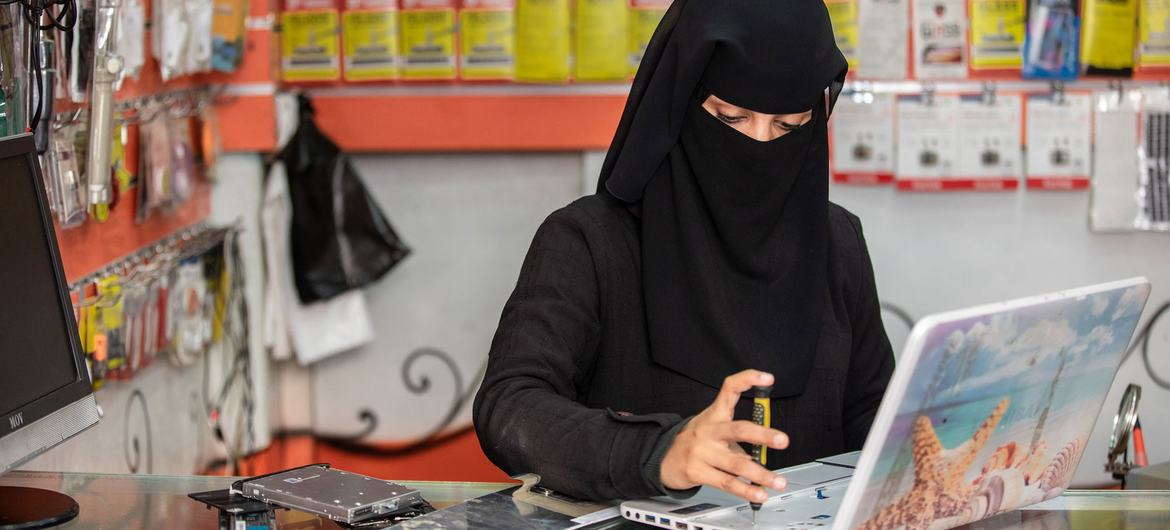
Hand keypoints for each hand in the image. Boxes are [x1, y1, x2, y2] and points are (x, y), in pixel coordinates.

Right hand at [659, 370, 788, 502]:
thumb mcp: (711, 426)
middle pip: (738, 429)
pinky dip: (746, 489)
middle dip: (762, 435)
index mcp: (715, 414)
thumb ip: (738, 435)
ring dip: (761, 474)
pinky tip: (759, 493)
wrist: (662, 458)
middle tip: (782, 440)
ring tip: (778, 481)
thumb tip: (763, 450)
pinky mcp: (698, 472)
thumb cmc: (695, 441)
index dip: (748, 380)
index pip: (730, 388)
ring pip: (737, 463)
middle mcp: (709, 431)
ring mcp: (702, 452)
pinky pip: (727, 482)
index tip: (768, 378)